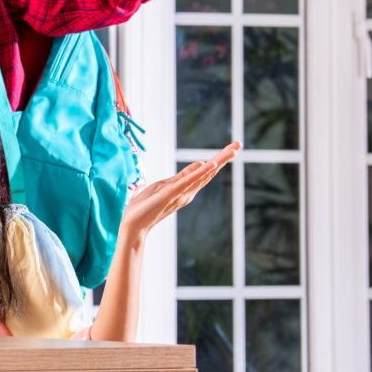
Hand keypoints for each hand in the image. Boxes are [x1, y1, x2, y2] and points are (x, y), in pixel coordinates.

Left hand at [119, 141, 240, 242]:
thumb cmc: (145, 207)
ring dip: (217, 162)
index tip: (232, 148)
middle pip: (209, 172)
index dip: (218, 159)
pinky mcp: (170, 194)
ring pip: (202, 176)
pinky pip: (186, 182)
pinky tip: (210, 165)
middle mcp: (187, 192)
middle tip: (238, 145)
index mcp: (185, 189)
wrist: (133, 225)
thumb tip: (200, 163)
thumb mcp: (165, 186)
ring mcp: (180, 193)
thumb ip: (182, 177)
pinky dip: (199, 174)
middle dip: (224, 158)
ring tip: (232, 151)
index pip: (204, 171)